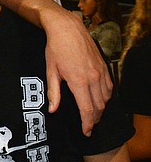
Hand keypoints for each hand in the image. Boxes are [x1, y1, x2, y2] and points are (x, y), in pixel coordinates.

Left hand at [43, 9, 111, 135]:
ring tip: (93, 116)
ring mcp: (101, 71)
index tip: (86, 132)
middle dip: (94, 120)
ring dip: (101, 109)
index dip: (87, 124)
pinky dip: (106, 97)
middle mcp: (93, 78)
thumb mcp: (50, 71)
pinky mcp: (104, 66)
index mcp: (79, 81)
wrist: (67, 29)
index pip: (87, 110)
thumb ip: (53, 93)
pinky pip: (109, 87)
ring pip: (106, 98)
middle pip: (99, 107)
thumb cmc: (56, 49)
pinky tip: (99, 100)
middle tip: (89, 127)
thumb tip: (52, 110)